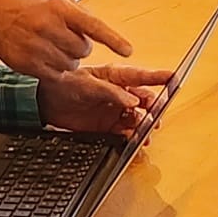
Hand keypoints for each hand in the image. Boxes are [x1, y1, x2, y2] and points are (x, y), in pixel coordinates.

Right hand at [0, 0, 134, 78]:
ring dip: (68, 58)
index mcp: (59, 8)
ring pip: (72, 63)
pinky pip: (57, 74)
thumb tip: (98, 30)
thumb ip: (78, 13)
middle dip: (81, 46)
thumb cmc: (26, 5)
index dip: (112, 40)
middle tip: (66, 38)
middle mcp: (50, 27)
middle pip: (84, 49)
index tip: (127, 50)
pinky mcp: (31, 64)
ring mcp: (39, 47)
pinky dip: (56, 68)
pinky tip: (45, 56)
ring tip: (52, 45)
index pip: (93, 26)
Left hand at [36, 65, 173, 135]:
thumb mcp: (86, 84)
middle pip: (144, 100)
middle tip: (156, 116)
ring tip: (146, 132)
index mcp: (114, 77)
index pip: (140, 76)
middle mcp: (118, 93)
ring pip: (137, 118)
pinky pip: (125, 132)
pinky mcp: (107, 126)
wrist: (44, 101)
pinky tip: (133, 140)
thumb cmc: (63, 83)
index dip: (158, 77)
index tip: (173, 78)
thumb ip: (111, 92)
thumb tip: (133, 101)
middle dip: (153, 108)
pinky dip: (131, 137)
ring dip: (144, 125)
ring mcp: (114, 110)